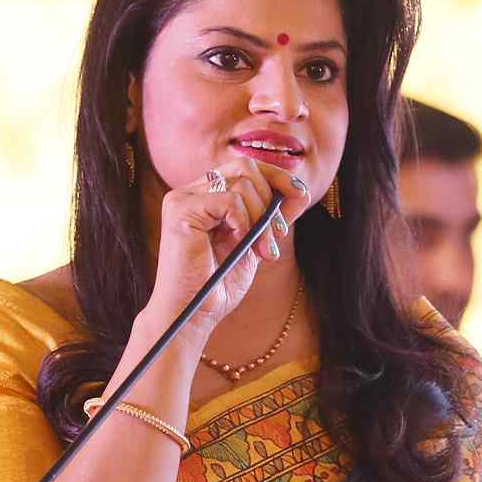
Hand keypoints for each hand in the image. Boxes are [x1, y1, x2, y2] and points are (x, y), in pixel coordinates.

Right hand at [146, 158, 313, 332]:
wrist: (193, 314)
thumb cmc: (218, 284)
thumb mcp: (255, 243)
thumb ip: (273, 216)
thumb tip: (300, 191)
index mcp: (207, 195)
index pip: (246, 167)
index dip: (277, 176)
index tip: (301, 194)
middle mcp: (191, 191)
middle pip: (245, 166)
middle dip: (271, 199)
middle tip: (277, 235)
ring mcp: (183, 198)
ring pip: (242, 184)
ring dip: (262, 219)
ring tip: (261, 251)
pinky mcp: (180, 210)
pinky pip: (230, 200)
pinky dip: (244, 223)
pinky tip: (239, 244)